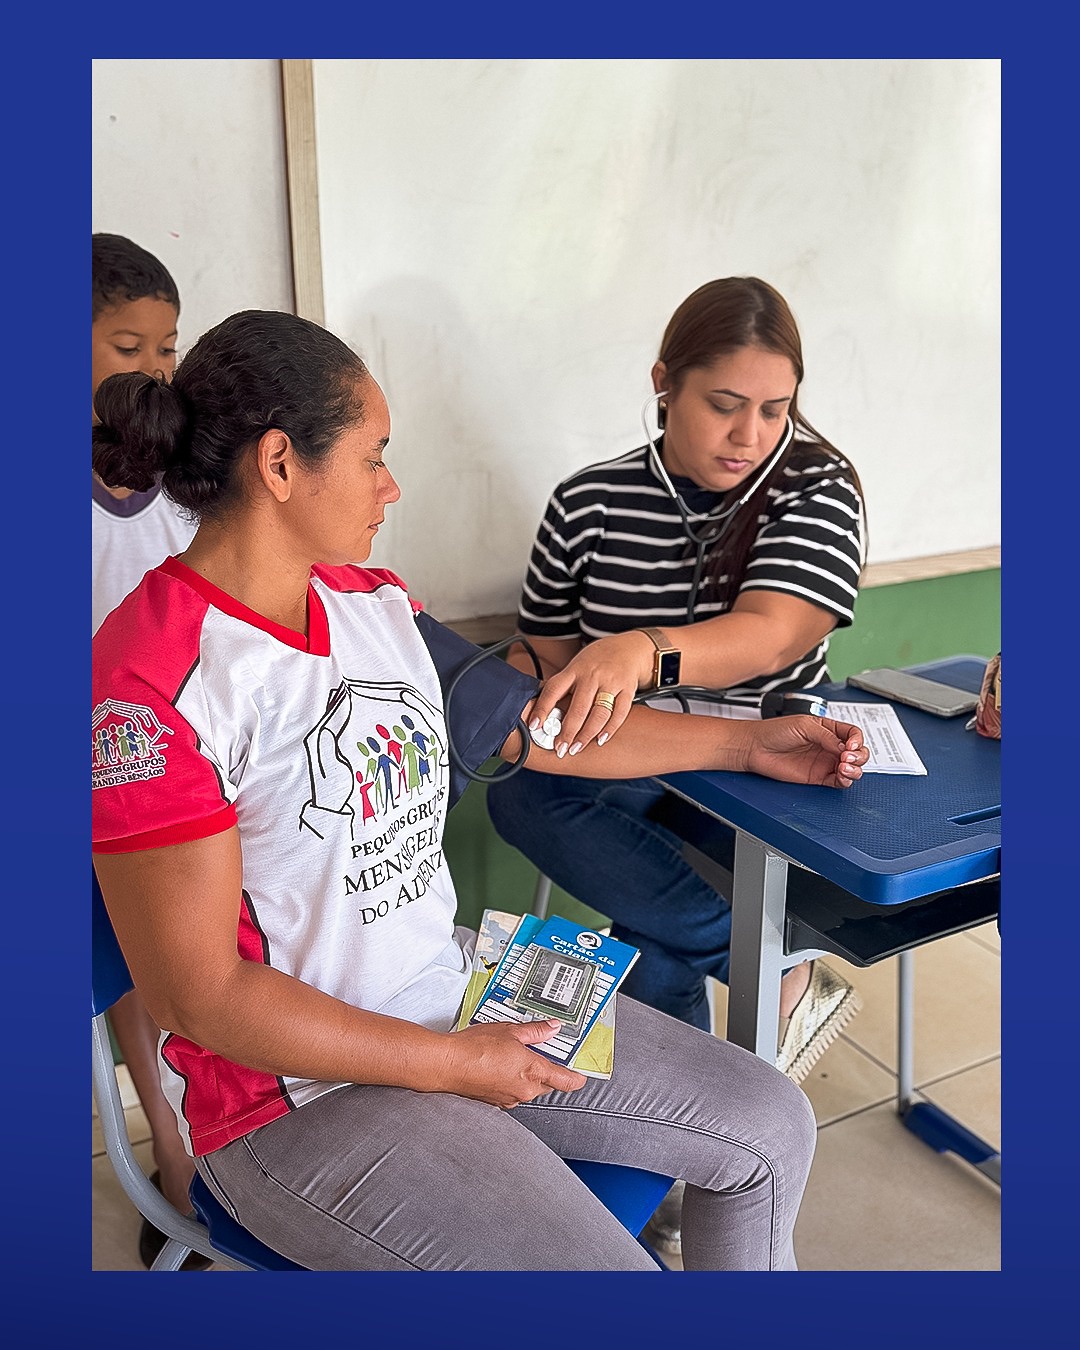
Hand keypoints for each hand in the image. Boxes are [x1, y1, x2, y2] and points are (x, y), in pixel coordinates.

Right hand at [441, 1019, 587, 1107]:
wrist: (448, 1064)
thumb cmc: (475, 1048)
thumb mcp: (511, 1030)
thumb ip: (536, 1031)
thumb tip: (552, 1028)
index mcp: (534, 1072)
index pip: (567, 1081)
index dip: (577, 1076)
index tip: (581, 1071)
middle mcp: (525, 1090)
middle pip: (548, 1083)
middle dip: (548, 1068)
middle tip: (541, 1049)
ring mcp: (510, 1098)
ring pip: (530, 1087)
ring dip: (528, 1073)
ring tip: (514, 1052)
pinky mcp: (496, 1101)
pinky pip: (513, 1090)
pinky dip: (512, 1079)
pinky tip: (500, 1064)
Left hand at [527, 632, 652, 756]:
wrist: (629, 648)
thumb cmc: (596, 661)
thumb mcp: (576, 666)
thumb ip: (563, 686)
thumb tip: (542, 712)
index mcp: (574, 670)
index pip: (554, 689)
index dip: (542, 708)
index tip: (534, 726)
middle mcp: (592, 675)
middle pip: (578, 708)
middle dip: (567, 732)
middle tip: (559, 749)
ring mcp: (611, 682)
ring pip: (599, 713)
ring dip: (586, 735)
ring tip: (576, 748)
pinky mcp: (628, 690)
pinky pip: (620, 713)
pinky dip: (610, 729)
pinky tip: (600, 740)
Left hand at [739, 715, 868, 788]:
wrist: (756, 747)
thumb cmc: (774, 731)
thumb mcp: (804, 725)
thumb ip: (826, 736)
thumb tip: (845, 747)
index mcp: (827, 729)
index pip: (853, 734)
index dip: (857, 739)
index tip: (850, 745)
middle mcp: (828, 746)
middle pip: (858, 752)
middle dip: (859, 755)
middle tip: (847, 757)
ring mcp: (824, 762)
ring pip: (852, 768)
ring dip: (855, 769)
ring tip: (843, 766)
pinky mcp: (818, 777)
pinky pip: (838, 781)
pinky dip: (845, 780)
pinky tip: (841, 775)